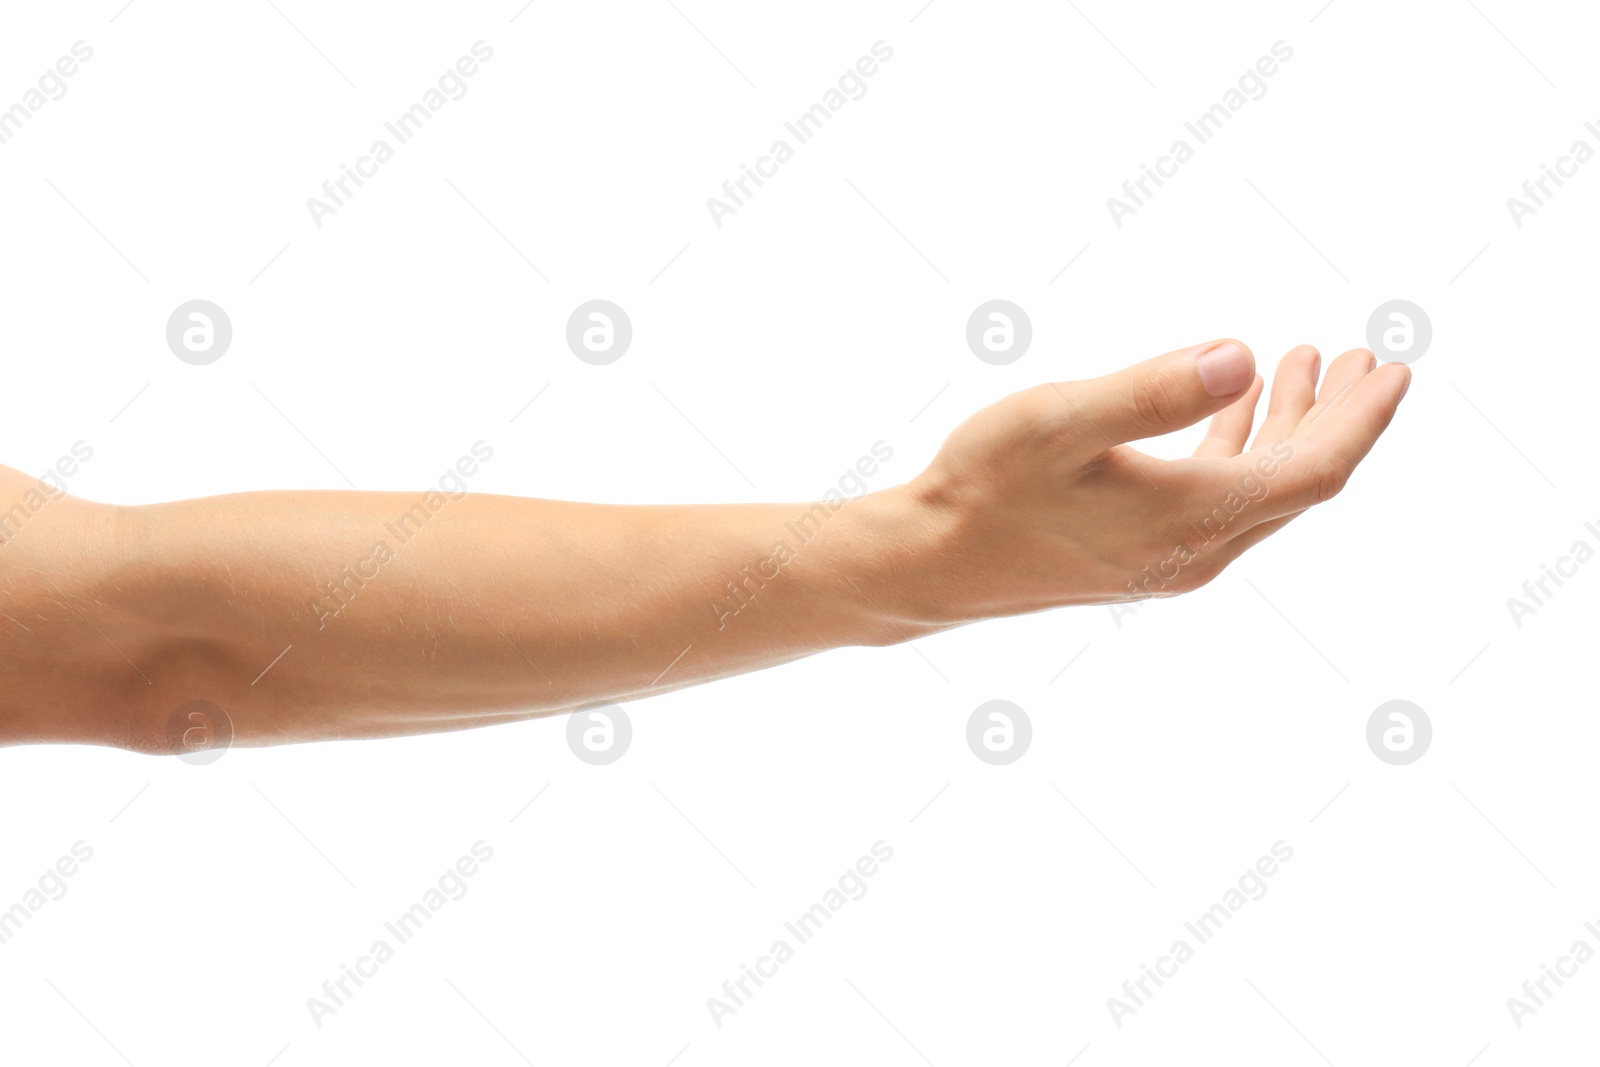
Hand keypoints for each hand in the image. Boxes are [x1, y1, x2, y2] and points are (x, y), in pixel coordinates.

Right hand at [877, 340, 1410, 624]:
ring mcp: (1171, 556)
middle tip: (1362, 356)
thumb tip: (1243, 357)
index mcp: (1191, 516)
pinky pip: (1222, 498)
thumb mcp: (1061, 421)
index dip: (1360, 420)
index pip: (1312, 470)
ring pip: (1260, 489)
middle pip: (1298, 482)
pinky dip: (1242, 447)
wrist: (932, 563)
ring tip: (1306, 364)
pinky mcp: (1143, 552)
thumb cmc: (985, 488)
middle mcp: (1197, 548)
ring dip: (1290, 426)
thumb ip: (1154, 391)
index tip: (1391, 366)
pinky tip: (1234, 411)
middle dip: (1337, 416)